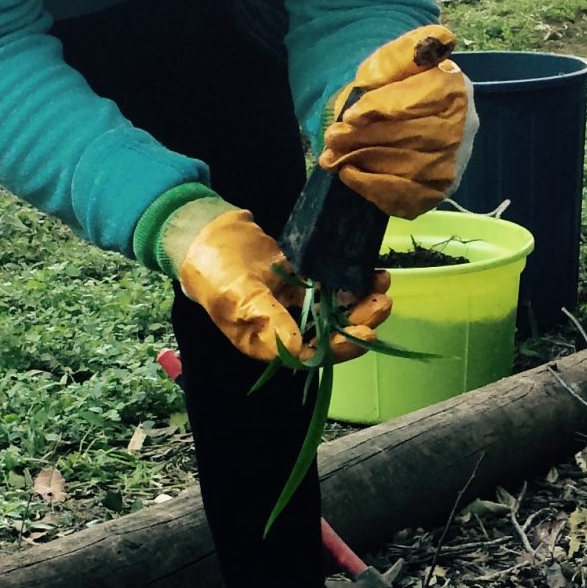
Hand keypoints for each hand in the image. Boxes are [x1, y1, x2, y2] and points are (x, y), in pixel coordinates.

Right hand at [173, 204, 390, 363]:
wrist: (203, 233)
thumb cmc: (213, 270)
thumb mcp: (238, 295)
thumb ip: (268, 319)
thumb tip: (299, 348)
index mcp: (265, 341)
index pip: (310, 354)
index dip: (340, 347)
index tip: (366, 333)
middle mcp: (282, 327)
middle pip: (328, 332)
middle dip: (358, 320)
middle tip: (383, 302)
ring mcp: (291, 303)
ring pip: (332, 308)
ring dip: (357, 299)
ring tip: (381, 282)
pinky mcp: (296, 281)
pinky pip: (326, 285)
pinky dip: (345, 279)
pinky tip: (365, 269)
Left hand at [320, 23, 470, 216]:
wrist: (404, 117)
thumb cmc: (394, 85)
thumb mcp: (396, 61)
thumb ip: (408, 50)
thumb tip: (440, 38)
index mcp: (454, 88)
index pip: (422, 99)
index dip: (385, 108)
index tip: (352, 115)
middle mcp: (463, 127)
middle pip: (413, 135)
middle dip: (366, 138)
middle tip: (332, 139)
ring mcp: (453, 162)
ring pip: (409, 167)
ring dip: (366, 162)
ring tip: (334, 157)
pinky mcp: (439, 190)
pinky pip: (410, 197)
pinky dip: (377, 189)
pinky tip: (351, 176)